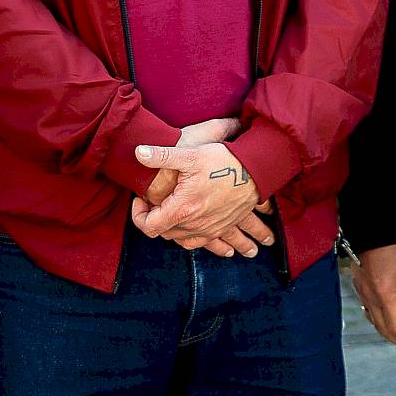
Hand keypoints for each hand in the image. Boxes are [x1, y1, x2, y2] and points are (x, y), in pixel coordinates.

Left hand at [134, 120, 273, 258]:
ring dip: (172, 230)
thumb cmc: (223, 162)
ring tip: (168, 216)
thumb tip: (138, 152)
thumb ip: (162, 155)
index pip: (149, 226)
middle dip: (155, 219)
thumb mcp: (190, 154)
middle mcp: (195, 224)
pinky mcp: (222, 228)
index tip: (141, 200)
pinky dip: (192, 239)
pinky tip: (192, 234)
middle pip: (164, 233)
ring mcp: (210, 229)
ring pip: (181, 240)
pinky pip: (202, 243)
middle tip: (153, 202)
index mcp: (182, 209)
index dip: (139, 216)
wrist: (256, 171)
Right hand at [352, 243, 395, 349]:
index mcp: (385, 291)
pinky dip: (379, 316)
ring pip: (373, 318)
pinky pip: (367, 306)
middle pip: (382, 327)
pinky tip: (389, 311)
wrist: (375, 218)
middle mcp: (369, 293)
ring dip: (388, 328)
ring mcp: (361, 286)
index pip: (395, 327)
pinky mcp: (358, 279)